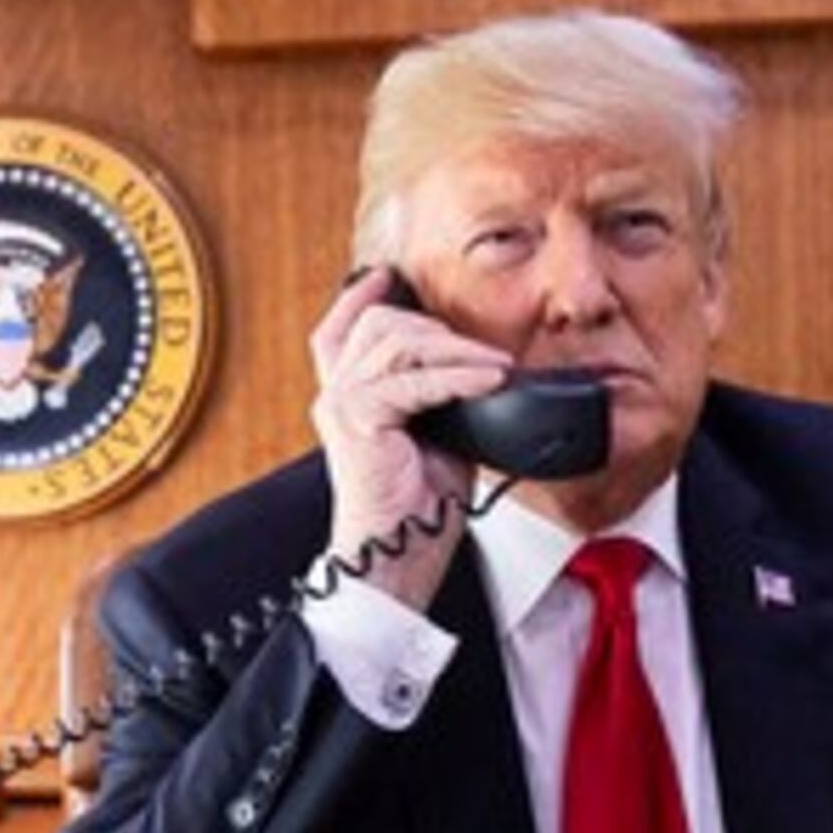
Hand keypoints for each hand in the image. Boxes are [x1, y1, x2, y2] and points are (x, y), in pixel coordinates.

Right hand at [307, 269, 509, 606]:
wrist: (397, 559)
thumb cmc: (416, 510)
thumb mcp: (438, 437)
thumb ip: (443, 397)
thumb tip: (481, 370)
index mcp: (348, 397)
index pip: (339, 330)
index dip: (360, 296)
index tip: (391, 274)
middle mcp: (336, 395)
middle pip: (379, 324)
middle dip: (436, 327)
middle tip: (482, 352)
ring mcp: (342, 405)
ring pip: (397, 342)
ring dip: (455, 349)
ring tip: (495, 366)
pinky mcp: (358, 420)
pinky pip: (413, 379)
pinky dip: (457, 376)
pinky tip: (488, 379)